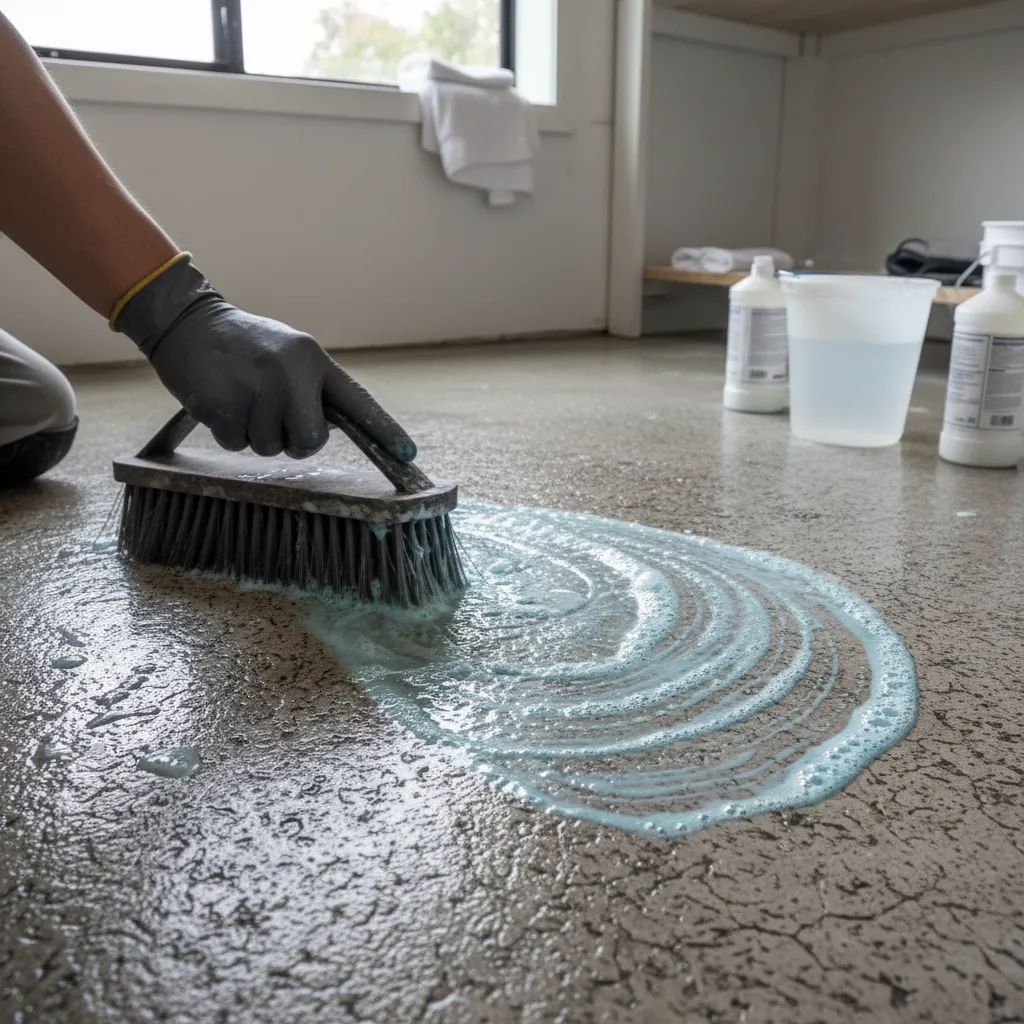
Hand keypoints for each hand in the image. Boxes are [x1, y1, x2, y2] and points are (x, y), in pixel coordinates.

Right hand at [112, 256, 415, 460]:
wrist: (187, 323)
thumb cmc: (246, 348)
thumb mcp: (288, 355)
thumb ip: (312, 388)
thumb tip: (326, 429)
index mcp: (313, 360)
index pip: (356, 401)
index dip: (384, 430)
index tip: (410, 454)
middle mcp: (290, 373)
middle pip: (310, 443)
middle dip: (293, 442)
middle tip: (273, 417)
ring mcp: (257, 389)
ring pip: (270, 448)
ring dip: (255, 434)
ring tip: (241, 397)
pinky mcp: (224, 405)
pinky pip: (237, 446)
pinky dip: (228, 433)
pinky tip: (221, 401)